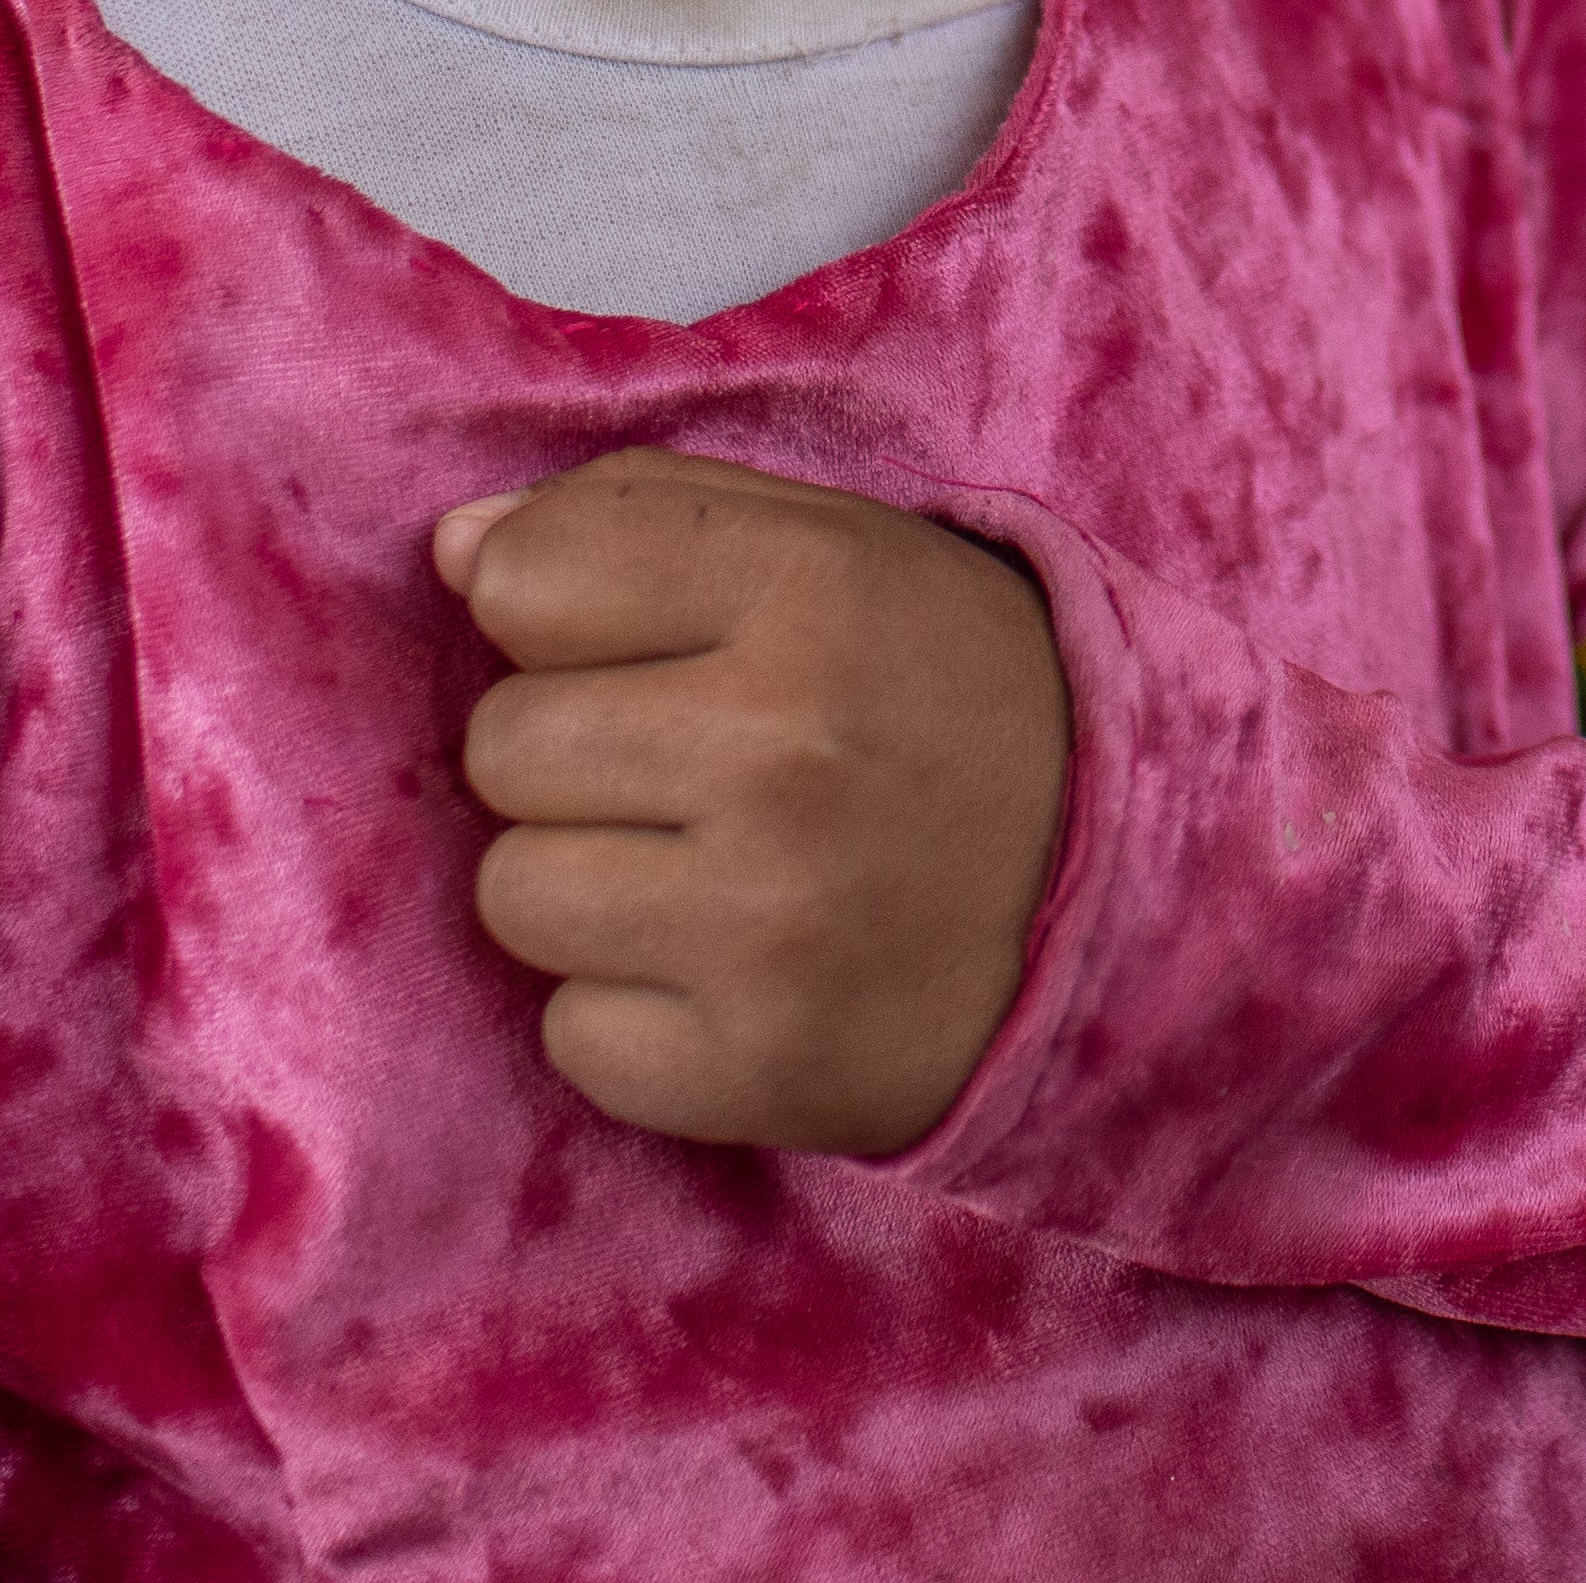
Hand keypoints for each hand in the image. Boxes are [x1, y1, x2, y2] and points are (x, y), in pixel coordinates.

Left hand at [435, 452, 1073, 1151]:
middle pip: (503, 745)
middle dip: (580, 759)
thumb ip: (649, 517)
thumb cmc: (952, 700)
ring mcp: (768, 923)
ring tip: (714, 876)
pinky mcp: (756, 1068)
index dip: (572, 617)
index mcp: (810, 590)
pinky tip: (736, 973)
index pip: (526, 582)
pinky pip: (571, 1034)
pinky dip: (634, 1014)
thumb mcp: (844, 553)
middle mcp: (784, 749)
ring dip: (592, 888)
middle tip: (702, 775)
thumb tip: (454, 550)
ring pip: (515, 894)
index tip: (661, 648)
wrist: (1131, 902)